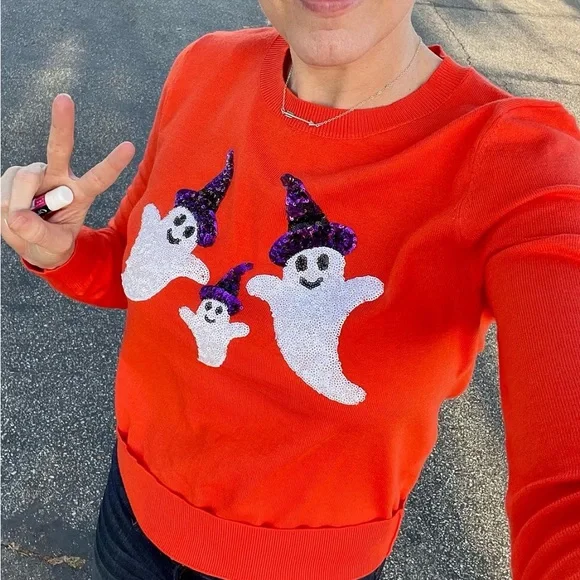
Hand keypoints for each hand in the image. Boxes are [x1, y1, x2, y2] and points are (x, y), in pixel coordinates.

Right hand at [1, 93, 134, 268]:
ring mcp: (37, 175)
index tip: (130, 147)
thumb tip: (18, 217)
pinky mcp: (15, 176)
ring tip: (20, 221)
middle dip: (62, 124)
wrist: (32, 242)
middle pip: (60, 148)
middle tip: (64, 99)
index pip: (99, 178)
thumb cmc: (51, 242)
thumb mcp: (53, 246)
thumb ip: (39, 234)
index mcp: (81, 193)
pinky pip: (5, 186)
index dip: (112, 163)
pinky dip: (4, 203)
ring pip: (24, 177)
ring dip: (17, 202)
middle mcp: (60, 177)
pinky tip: (10, 211)